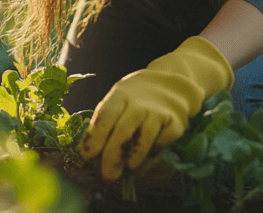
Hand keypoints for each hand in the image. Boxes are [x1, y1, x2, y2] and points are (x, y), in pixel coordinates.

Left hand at [79, 36, 233, 181]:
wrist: (173, 85)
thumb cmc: (137, 99)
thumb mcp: (119, 100)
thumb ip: (107, 121)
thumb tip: (89, 152)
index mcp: (120, 95)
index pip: (105, 115)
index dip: (95, 137)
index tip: (86, 156)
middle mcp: (139, 102)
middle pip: (123, 130)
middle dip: (112, 155)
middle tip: (107, 176)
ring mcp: (158, 112)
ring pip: (145, 137)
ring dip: (135, 155)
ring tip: (128, 168)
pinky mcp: (176, 122)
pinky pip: (163, 140)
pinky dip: (155, 149)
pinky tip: (149, 155)